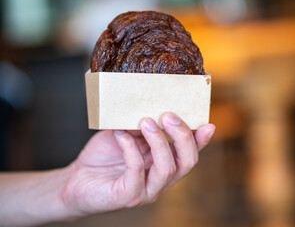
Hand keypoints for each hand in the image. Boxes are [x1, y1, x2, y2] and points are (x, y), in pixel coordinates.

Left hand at [60, 112, 215, 216]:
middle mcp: (160, 180)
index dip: (201, 141)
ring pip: (167, 169)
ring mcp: (146, 191)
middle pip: (187, 162)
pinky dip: (131, 149)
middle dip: (182, 137)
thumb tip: (155, 108)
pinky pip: (137, 172)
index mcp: (164, 164)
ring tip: (146, 121)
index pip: (190, 154)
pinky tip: (121, 135)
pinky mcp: (128, 196)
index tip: (207, 123)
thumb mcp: (128, 134)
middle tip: (169, 115)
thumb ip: (143, 127)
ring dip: (158, 141)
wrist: (76, 179)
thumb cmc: (104, 156)